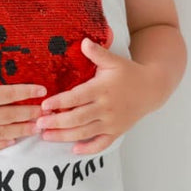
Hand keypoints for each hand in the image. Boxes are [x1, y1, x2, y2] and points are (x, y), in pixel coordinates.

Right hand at [0, 34, 45, 153]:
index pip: (11, 95)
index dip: (28, 92)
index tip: (43, 91)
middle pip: (12, 115)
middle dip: (31, 113)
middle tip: (46, 112)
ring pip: (4, 133)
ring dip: (22, 130)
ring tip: (36, 128)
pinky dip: (3, 143)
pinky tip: (12, 141)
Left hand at [36, 38, 162, 154]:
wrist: (151, 88)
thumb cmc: (129, 73)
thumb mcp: (113, 60)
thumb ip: (97, 52)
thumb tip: (83, 41)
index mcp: (102, 89)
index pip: (76, 98)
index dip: (59, 102)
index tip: (44, 105)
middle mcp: (105, 108)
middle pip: (77, 118)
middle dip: (56, 122)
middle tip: (39, 123)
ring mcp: (111, 122)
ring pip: (85, 132)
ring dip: (65, 136)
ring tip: (46, 136)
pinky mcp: (117, 131)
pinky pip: (102, 144)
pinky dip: (88, 148)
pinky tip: (74, 150)